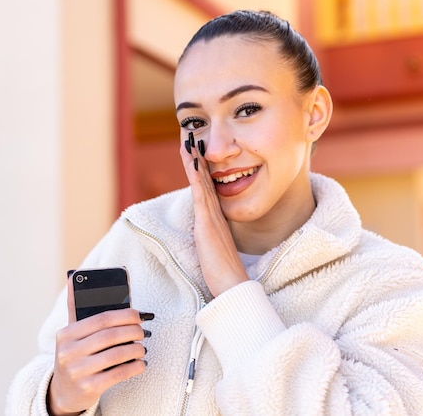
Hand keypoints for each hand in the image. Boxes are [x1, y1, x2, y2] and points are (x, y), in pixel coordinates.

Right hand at [48, 277, 149, 414]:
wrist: (62, 392)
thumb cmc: (74, 355)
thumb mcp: (72, 333)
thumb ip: (77, 308)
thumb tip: (73, 277)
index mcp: (66, 334)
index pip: (101, 319)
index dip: (125, 315)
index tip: (139, 315)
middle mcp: (68, 352)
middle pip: (110, 335)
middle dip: (133, 331)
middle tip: (144, 331)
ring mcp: (77, 371)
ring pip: (116, 355)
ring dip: (136, 349)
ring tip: (142, 348)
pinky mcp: (88, 388)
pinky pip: (118, 374)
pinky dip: (134, 367)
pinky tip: (140, 363)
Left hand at [180, 134, 248, 296]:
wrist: (233, 285)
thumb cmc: (224, 272)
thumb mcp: (216, 250)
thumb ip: (212, 240)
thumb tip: (209, 236)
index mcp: (216, 219)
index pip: (207, 189)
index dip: (201, 170)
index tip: (195, 153)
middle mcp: (215, 213)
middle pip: (205, 180)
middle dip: (197, 159)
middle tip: (191, 137)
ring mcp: (212, 217)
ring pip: (202, 182)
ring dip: (195, 161)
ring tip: (189, 140)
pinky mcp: (207, 223)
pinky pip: (200, 193)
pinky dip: (196, 176)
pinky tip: (192, 162)